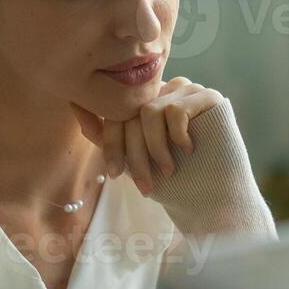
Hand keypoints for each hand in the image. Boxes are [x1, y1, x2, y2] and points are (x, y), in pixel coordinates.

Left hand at [70, 78, 225, 197]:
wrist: (213, 196)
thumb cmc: (174, 180)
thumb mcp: (132, 158)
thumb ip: (105, 133)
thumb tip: (75, 104)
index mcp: (148, 102)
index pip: (119, 112)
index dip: (113, 144)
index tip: (115, 174)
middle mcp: (167, 91)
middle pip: (133, 112)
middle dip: (134, 153)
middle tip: (144, 184)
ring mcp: (189, 91)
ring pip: (151, 111)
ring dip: (155, 148)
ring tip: (168, 171)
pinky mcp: (208, 97)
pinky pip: (176, 109)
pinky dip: (177, 136)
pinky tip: (189, 150)